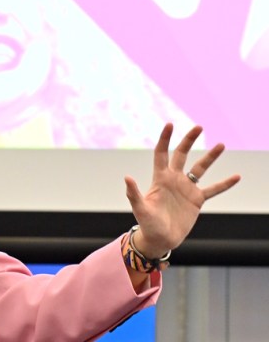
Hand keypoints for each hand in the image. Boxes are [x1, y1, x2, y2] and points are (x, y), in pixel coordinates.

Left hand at [125, 123, 239, 258]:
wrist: (160, 239)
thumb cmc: (147, 224)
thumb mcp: (140, 208)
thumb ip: (134, 193)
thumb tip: (127, 177)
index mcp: (160, 178)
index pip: (162, 154)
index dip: (165, 139)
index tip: (169, 124)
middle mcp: (174, 180)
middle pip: (182, 155)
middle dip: (189, 140)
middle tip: (198, 126)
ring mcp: (186, 189)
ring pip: (200, 168)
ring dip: (210, 157)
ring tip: (221, 144)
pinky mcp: (196, 200)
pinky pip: (213, 189)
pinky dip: (224, 184)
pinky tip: (236, 177)